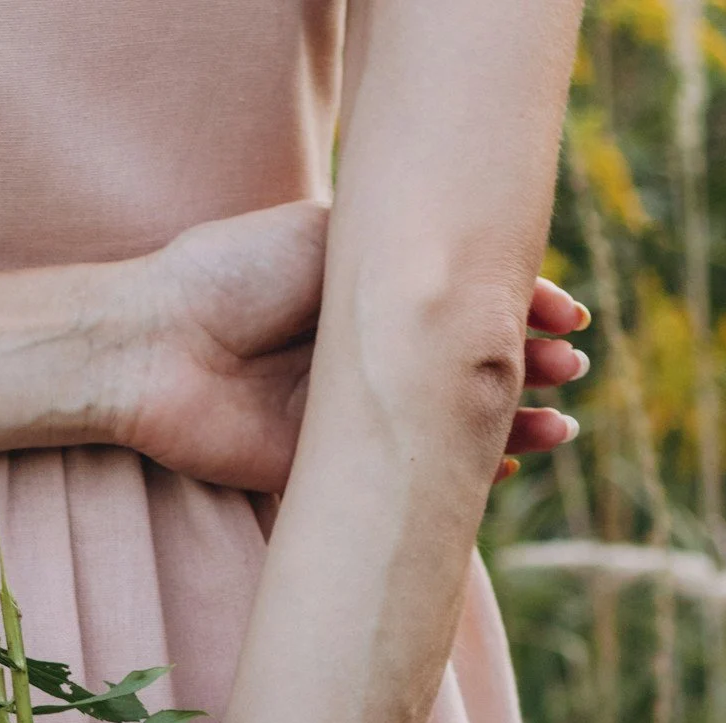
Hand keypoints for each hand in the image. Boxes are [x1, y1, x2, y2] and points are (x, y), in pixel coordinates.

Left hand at [110, 208, 586, 497]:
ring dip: (509, 425)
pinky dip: (456, 476)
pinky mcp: (326, 472)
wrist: (158, 344)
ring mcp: (349, 417)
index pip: (461, 301)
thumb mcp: (331, 240)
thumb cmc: (233, 275)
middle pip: (464, 365)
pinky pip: (404, 478)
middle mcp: (364, 356)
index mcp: (367, 295)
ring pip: (445, 426)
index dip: (520, 307)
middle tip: (568, 368)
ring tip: (561, 425)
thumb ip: (401, 259)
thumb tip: (480, 276)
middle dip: (525, 367)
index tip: (566, 314)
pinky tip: (504, 469)